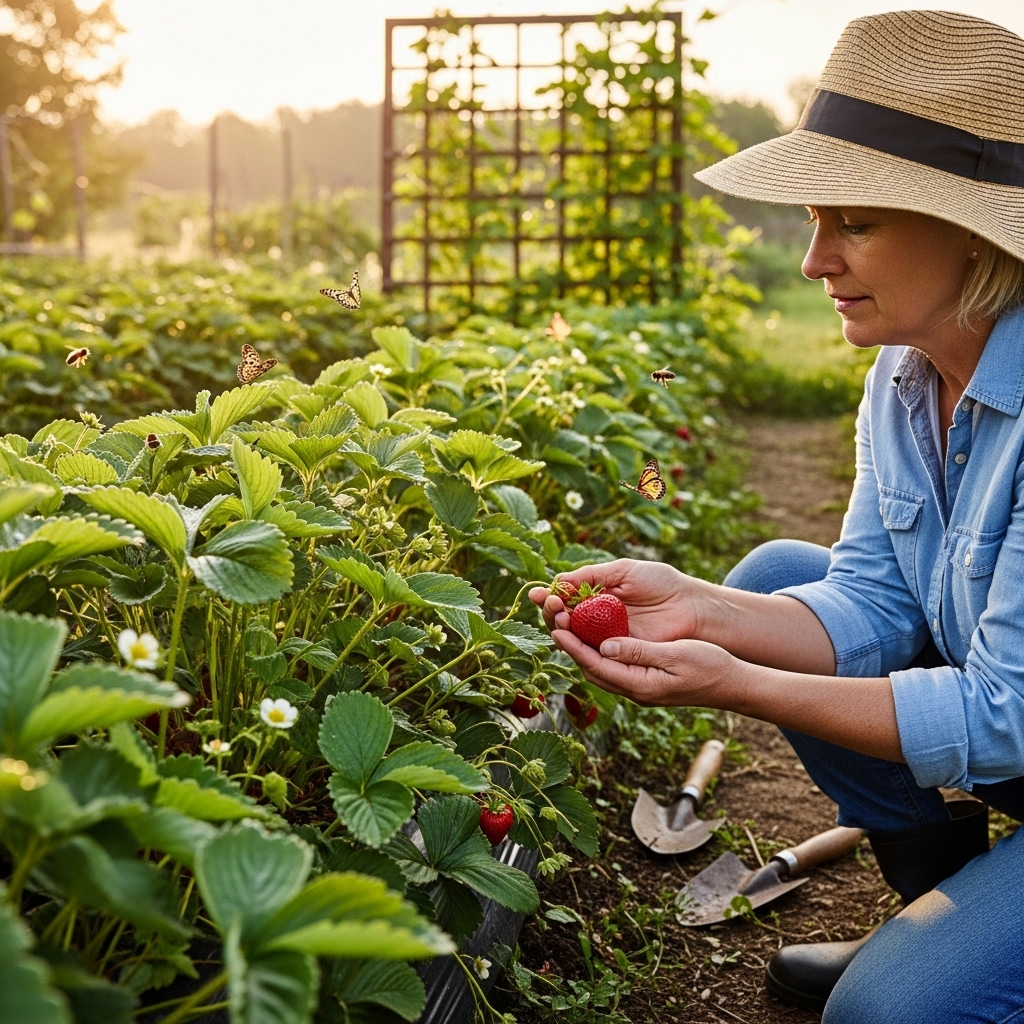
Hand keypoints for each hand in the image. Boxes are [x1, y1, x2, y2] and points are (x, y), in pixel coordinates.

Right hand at [529, 558, 705, 641]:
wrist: (692, 606)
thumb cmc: (661, 583)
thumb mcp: (623, 571)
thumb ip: (591, 576)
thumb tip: (558, 581)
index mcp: (597, 596)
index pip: (565, 599)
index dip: (549, 598)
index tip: (537, 594)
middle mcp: (598, 619)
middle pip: (564, 621)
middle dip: (552, 613)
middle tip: (552, 604)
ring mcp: (607, 637)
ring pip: (574, 638)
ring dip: (561, 628)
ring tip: (560, 616)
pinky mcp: (619, 653)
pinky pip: (593, 652)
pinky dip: (579, 645)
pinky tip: (571, 634)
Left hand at [550, 629, 740, 707]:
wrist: (733, 685)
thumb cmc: (710, 666)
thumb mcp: (675, 655)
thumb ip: (639, 651)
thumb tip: (604, 646)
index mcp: (640, 685)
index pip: (597, 665)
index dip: (574, 646)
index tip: (556, 628)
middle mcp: (635, 690)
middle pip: (591, 669)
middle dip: (571, 646)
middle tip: (554, 620)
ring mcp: (639, 688)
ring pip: (600, 669)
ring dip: (582, 648)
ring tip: (567, 624)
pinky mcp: (645, 681)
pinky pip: (613, 666)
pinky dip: (598, 650)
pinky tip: (594, 633)